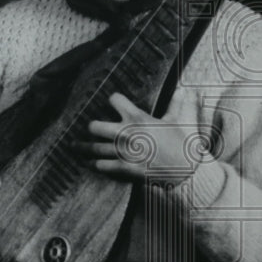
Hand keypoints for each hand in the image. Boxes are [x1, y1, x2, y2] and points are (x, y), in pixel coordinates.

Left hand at [75, 90, 205, 183]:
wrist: (186, 171)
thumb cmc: (184, 144)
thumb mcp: (182, 121)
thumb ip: (179, 104)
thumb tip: (185, 90)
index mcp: (137, 118)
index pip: (114, 99)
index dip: (114, 100)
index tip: (114, 102)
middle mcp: (125, 133)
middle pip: (94, 126)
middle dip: (91, 126)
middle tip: (90, 128)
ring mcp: (122, 152)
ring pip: (93, 148)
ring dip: (84, 147)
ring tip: (75, 147)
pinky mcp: (123, 168)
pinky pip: (102, 165)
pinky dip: (96, 164)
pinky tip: (92, 163)